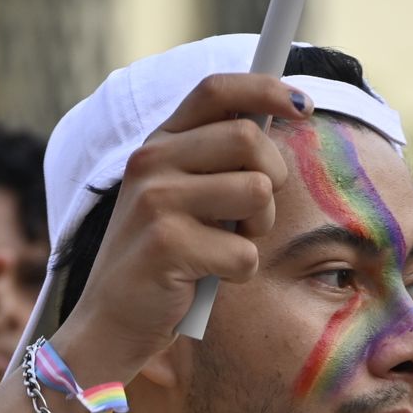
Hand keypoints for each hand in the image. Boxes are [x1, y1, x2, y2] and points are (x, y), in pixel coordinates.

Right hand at [52, 73, 310, 382]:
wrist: (109, 323)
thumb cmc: (161, 262)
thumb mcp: (178, 199)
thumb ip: (214, 163)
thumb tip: (276, 126)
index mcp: (158, 144)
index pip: (216, 90)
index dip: (267, 89)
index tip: (304, 105)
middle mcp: (152, 162)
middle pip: (250, 140)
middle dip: (273, 179)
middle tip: (254, 216)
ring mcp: (156, 201)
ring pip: (257, 193)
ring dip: (259, 229)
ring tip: (227, 246)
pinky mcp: (167, 245)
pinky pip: (245, 251)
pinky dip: (239, 272)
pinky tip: (208, 278)